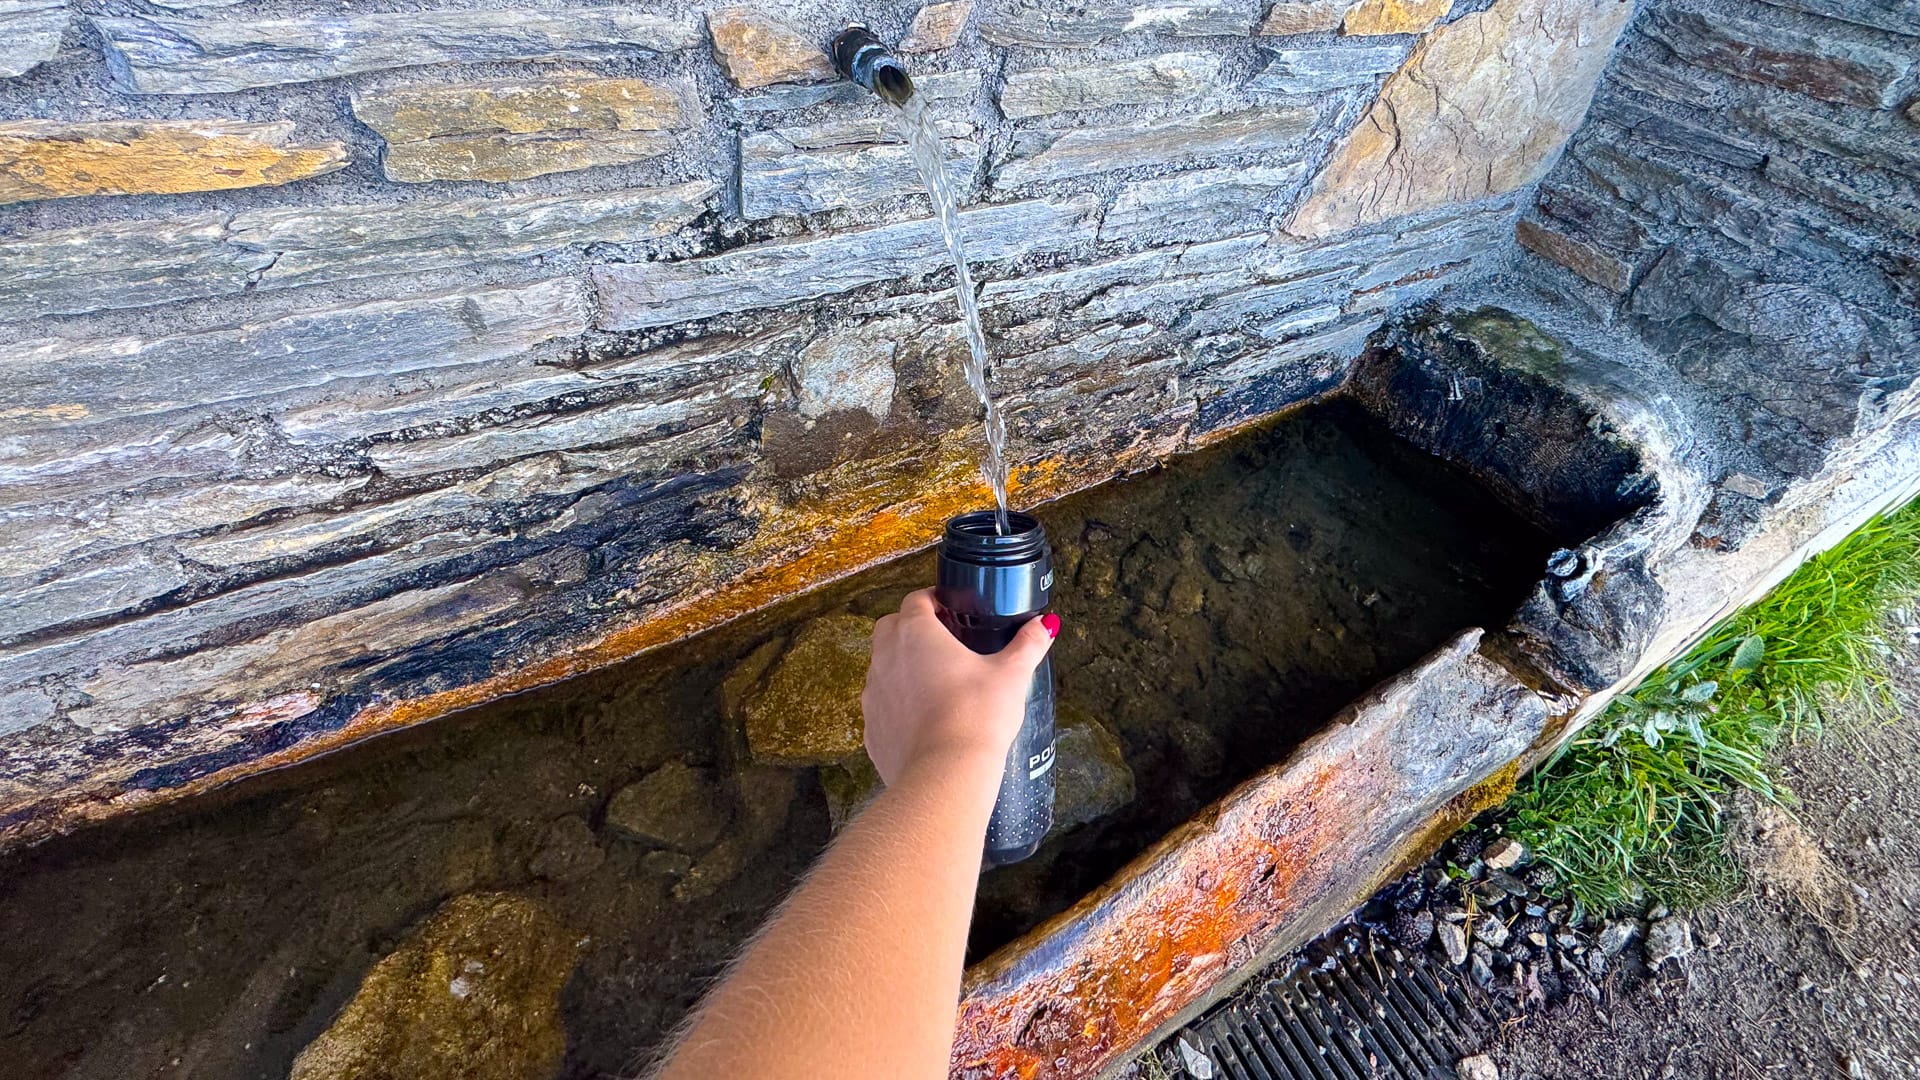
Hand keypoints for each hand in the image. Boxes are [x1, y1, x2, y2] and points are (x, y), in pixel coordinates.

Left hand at [861, 588, 1057, 787]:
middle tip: (942, 642)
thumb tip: (1045, 625)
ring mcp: (874, 693)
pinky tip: (924, 720)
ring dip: (901, 667)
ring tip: (935, 683)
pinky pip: (881, 707)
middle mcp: (886, 657)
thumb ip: (1028, 644)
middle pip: (890, 627)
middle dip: (910, 628)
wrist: (946, 773)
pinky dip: (897, 706)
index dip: (932, 600)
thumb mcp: (1011, 675)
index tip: (950, 608)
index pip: (916, 599)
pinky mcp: (871, 728)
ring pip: (881, 667)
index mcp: (916, 633)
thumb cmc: (976, 716)